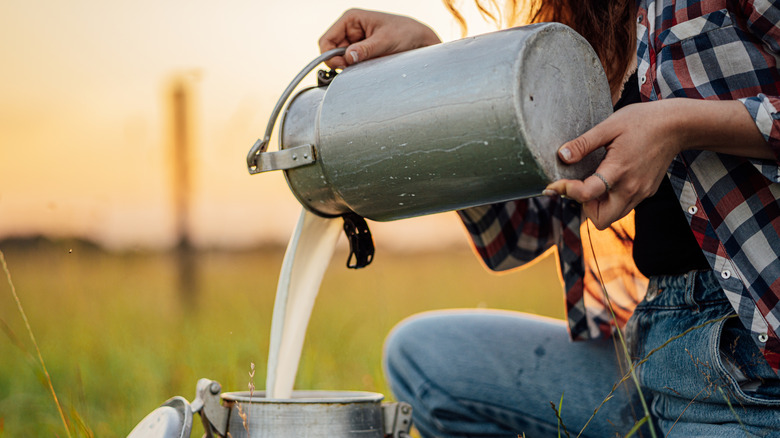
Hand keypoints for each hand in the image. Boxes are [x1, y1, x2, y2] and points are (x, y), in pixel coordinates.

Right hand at [319, 9, 440, 68]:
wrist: (419, 40)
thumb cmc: (405, 32)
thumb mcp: (385, 41)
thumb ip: (366, 49)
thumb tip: (348, 57)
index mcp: (351, 19)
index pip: (327, 40)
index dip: (329, 55)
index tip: (340, 66)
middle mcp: (350, 29)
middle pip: (331, 52)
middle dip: (340, 63)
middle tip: (353, 69)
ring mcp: (355, 41)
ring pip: (340, 60)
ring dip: (348, 67)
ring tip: (364, 67)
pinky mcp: (361, 52)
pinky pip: (351, 64)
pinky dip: (354, 69)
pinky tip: (365, 69)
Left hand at [544, 101, 682, 229]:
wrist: (677, 126)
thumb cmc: (642, 121)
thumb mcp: (609, 126)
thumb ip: (584, 143)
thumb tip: (562, 155)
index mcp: (618, 170)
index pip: (587, 194)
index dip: (565, 191)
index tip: (554, 185)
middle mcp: (631, 188)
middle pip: (601, 219)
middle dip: (585, 207)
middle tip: (580, 186)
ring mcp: (641, 192)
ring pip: (613, 215)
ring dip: (598, 205)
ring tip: (594, 181)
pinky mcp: (646, 191)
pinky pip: (624, 206)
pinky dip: (611, 199)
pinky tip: (609, 179)